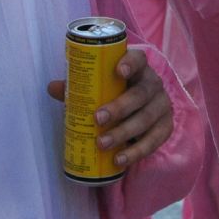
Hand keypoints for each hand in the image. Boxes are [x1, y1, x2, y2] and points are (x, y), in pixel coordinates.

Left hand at [46, 49, 173, 169]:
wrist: (143, 109)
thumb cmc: (117, 93)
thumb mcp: (102, 86)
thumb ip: (81, 87)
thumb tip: (52, 88)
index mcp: (139, 68)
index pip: (139, 59)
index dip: (130, 63)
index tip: (118, 71)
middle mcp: (154, 84)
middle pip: (141, 93)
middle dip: (120, 107)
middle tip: (98, 119)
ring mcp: (162, 106)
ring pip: (146, 119)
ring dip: (123, 133)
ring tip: (102, 144)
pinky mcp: (166, 127)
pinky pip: (154, 141)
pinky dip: (136, 152)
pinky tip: (119, 160)